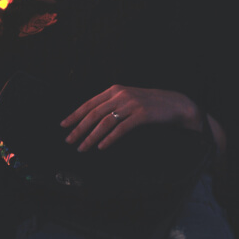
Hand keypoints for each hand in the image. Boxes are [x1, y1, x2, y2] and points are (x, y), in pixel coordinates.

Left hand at [61, 85, 202, 151]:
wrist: (174, 104)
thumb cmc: (149, 104)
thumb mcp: (128, 99)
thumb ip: (112, 104)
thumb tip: (91, 118)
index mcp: (115, 90)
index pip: (89, 103)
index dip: (75, 115)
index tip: (64, 125)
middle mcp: (120, 95)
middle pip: (94, 113)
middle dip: (79, 128)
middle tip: (69, 141)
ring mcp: (131, 104)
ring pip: (105, 122)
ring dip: (91, 137)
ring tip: (82, 148)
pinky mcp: (141, 115)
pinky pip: (121, 128)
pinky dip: (109, 139)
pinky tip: (101, 147)